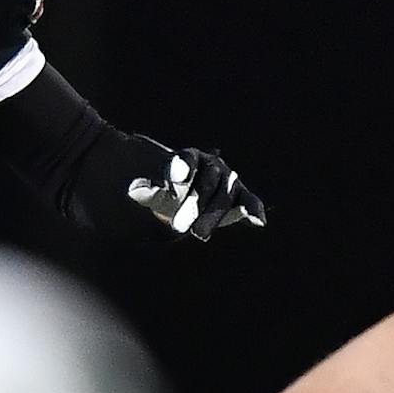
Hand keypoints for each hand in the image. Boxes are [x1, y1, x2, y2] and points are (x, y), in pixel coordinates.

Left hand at [128, 147, 266, 239]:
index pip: (186, 160)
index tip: (176, 179)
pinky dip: (253, 209)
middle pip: (207, 182)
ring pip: (224, 195)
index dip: (181, 167)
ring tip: (197, 235)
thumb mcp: (150, 189)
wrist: (180, 195)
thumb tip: (135, 189)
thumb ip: (145, 188)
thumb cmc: (163, 189)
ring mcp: (227, 179)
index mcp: (188, 157)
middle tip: (178, 227)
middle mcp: (211, 164)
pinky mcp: (240, 196)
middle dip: (194, 204)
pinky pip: (249, 201)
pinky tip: (258, 221)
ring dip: (212, 216)